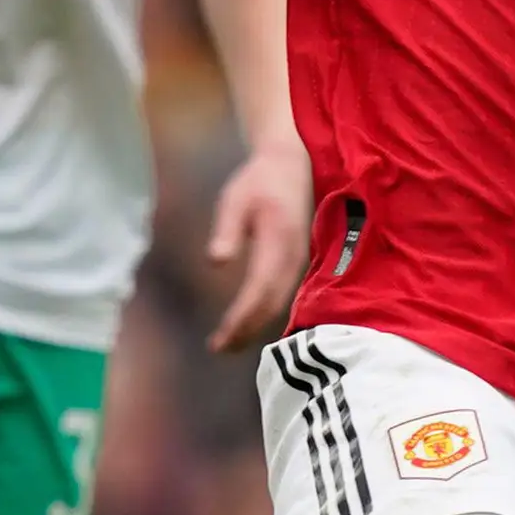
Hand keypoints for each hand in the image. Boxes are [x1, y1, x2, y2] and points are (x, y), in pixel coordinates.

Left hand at [204, 139, 311, 351]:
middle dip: (246, 330)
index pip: (259, 289)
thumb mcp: (234, 199)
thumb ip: (227, 230)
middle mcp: (292, 257)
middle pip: (271, 304)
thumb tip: (216, 261)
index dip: (241, 317)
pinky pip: (280, 297)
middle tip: (218, 349)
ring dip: (254, 327)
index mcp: (278, 241)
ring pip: (278, 304)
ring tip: (227, 345)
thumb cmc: (257, 182)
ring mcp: (297, 262)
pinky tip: (244, 325)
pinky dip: (262, 315)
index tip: (220, 337)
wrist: (290, 166)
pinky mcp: (295, 264)